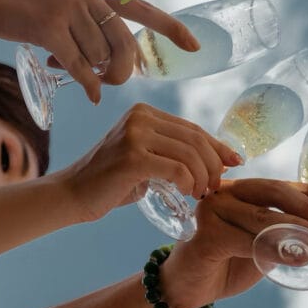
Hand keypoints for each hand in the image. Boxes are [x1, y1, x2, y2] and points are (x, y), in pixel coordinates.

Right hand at [0, 0, 197, 102]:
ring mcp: (69, 9)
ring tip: (71, 68)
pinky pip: (80, 66)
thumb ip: (93, 25)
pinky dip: (87, 84)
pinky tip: (90, 93)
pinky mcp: (48, 27)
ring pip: (101, 58)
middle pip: (126, 45)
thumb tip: (117, 63)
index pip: (144, 10)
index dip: (172, 29)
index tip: (196, 46)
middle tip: (106, 80)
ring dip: (92, 74)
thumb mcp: (65, 5)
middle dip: (122, 70)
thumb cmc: (22, 8)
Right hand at [55, 103, 240, 222]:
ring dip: (203, 177)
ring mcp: (135, 135)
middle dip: (214, 164)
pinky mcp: (132, 157)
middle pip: (195, 140)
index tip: (236, 162)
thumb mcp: (146, 159)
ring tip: (202, 193)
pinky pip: (176, 169)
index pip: (192, 128)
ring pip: (189, 154)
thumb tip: (219, 160)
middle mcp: (140, 117)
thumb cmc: (112, 182)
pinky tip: (188, 193)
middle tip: (217, 186)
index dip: (218, 146)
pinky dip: (189, 182)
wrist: (71, 195)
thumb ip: (173, 153)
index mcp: (145, 113)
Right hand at [162, 178, 307, 306]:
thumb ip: (283, 233)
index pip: (279, 184)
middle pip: (272, 192)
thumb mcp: (261, 244)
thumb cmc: (226, 263)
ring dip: (296, 231)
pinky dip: (276, 250)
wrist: (187, 289)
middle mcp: (224, 192)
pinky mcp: (205, 235)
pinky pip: (248, 241)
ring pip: (262, 218)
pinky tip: (297, 258)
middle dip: (306, 209)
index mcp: (240, 189)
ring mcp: (212, 210)